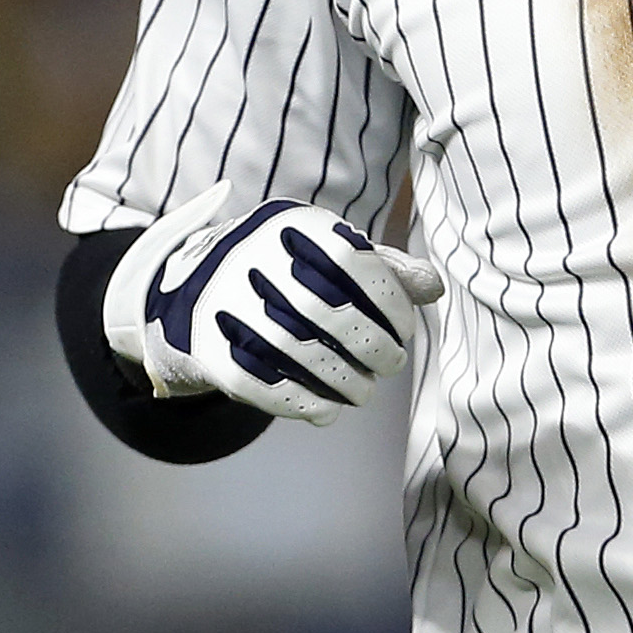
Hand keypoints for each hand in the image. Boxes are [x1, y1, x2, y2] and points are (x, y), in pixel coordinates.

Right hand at [103, 183, 444, 423]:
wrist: (198, 289)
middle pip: (331, 313)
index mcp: (288, 223)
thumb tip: (433, 286)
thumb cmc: (287, 271)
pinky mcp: (211, 352)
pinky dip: (307, 404)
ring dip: (346, 383)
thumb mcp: (329, 252)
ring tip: (364, 391)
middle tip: (391, 364)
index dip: (391, 304)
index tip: (405, 331)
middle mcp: (251, 258)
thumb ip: (384, 266)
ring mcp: (227, 306)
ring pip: (302, 355)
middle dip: (374, 348)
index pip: (355, 264)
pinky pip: (267, 387)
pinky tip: (329, 409)